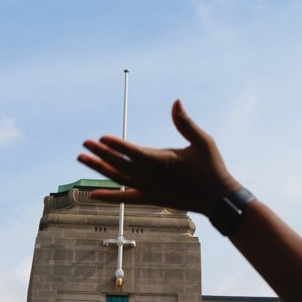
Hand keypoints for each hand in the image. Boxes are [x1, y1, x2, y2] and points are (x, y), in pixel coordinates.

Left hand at [80, 100, 244, 212]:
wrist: (219, 199)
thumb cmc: (212, 167)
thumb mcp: (203, 141)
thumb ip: (186, 123)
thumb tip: (176, 101)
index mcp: (165, 161)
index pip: (136, 153)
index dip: (118, 147)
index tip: (101, 138)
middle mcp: (154, 178)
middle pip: (122, 166)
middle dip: (101, 154)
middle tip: (84, 143)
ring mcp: (152, 190)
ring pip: (120, 180)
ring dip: (100, 169)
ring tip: (82, 158)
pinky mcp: (152, 199)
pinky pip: (127, 198)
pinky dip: (110, 197)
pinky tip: (93, 194)